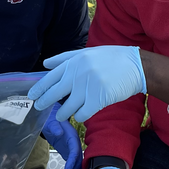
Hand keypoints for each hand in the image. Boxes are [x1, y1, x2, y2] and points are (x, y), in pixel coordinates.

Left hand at [28, 46, 145, 121]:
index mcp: (74, 62)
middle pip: (54, 93)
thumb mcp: (87, 53)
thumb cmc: (111, 59)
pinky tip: (79, 115)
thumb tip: (45, 64)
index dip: (40, 88)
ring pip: (67, 107)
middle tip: (39, 107)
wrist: (135, 66)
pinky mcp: (98, 100)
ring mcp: (87, 88)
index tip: (32, 95)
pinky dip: (79, 116)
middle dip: (44, 102)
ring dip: (62, 113)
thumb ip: (65, 58)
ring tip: (61, 115)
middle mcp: (78, 74)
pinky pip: (82, 114)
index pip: (51, 77)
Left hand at [40, 103, 82, 168]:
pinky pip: (71, 163)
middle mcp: (74, 143)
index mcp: (72, 135)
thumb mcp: (50, 121)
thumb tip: (58, 133)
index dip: (72, 160)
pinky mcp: (67, 152)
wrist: (50, 118)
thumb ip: (54, 126)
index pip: (75, 149)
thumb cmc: (50, 119)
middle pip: (77, 159)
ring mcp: (71, 148)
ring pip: (76, 163)